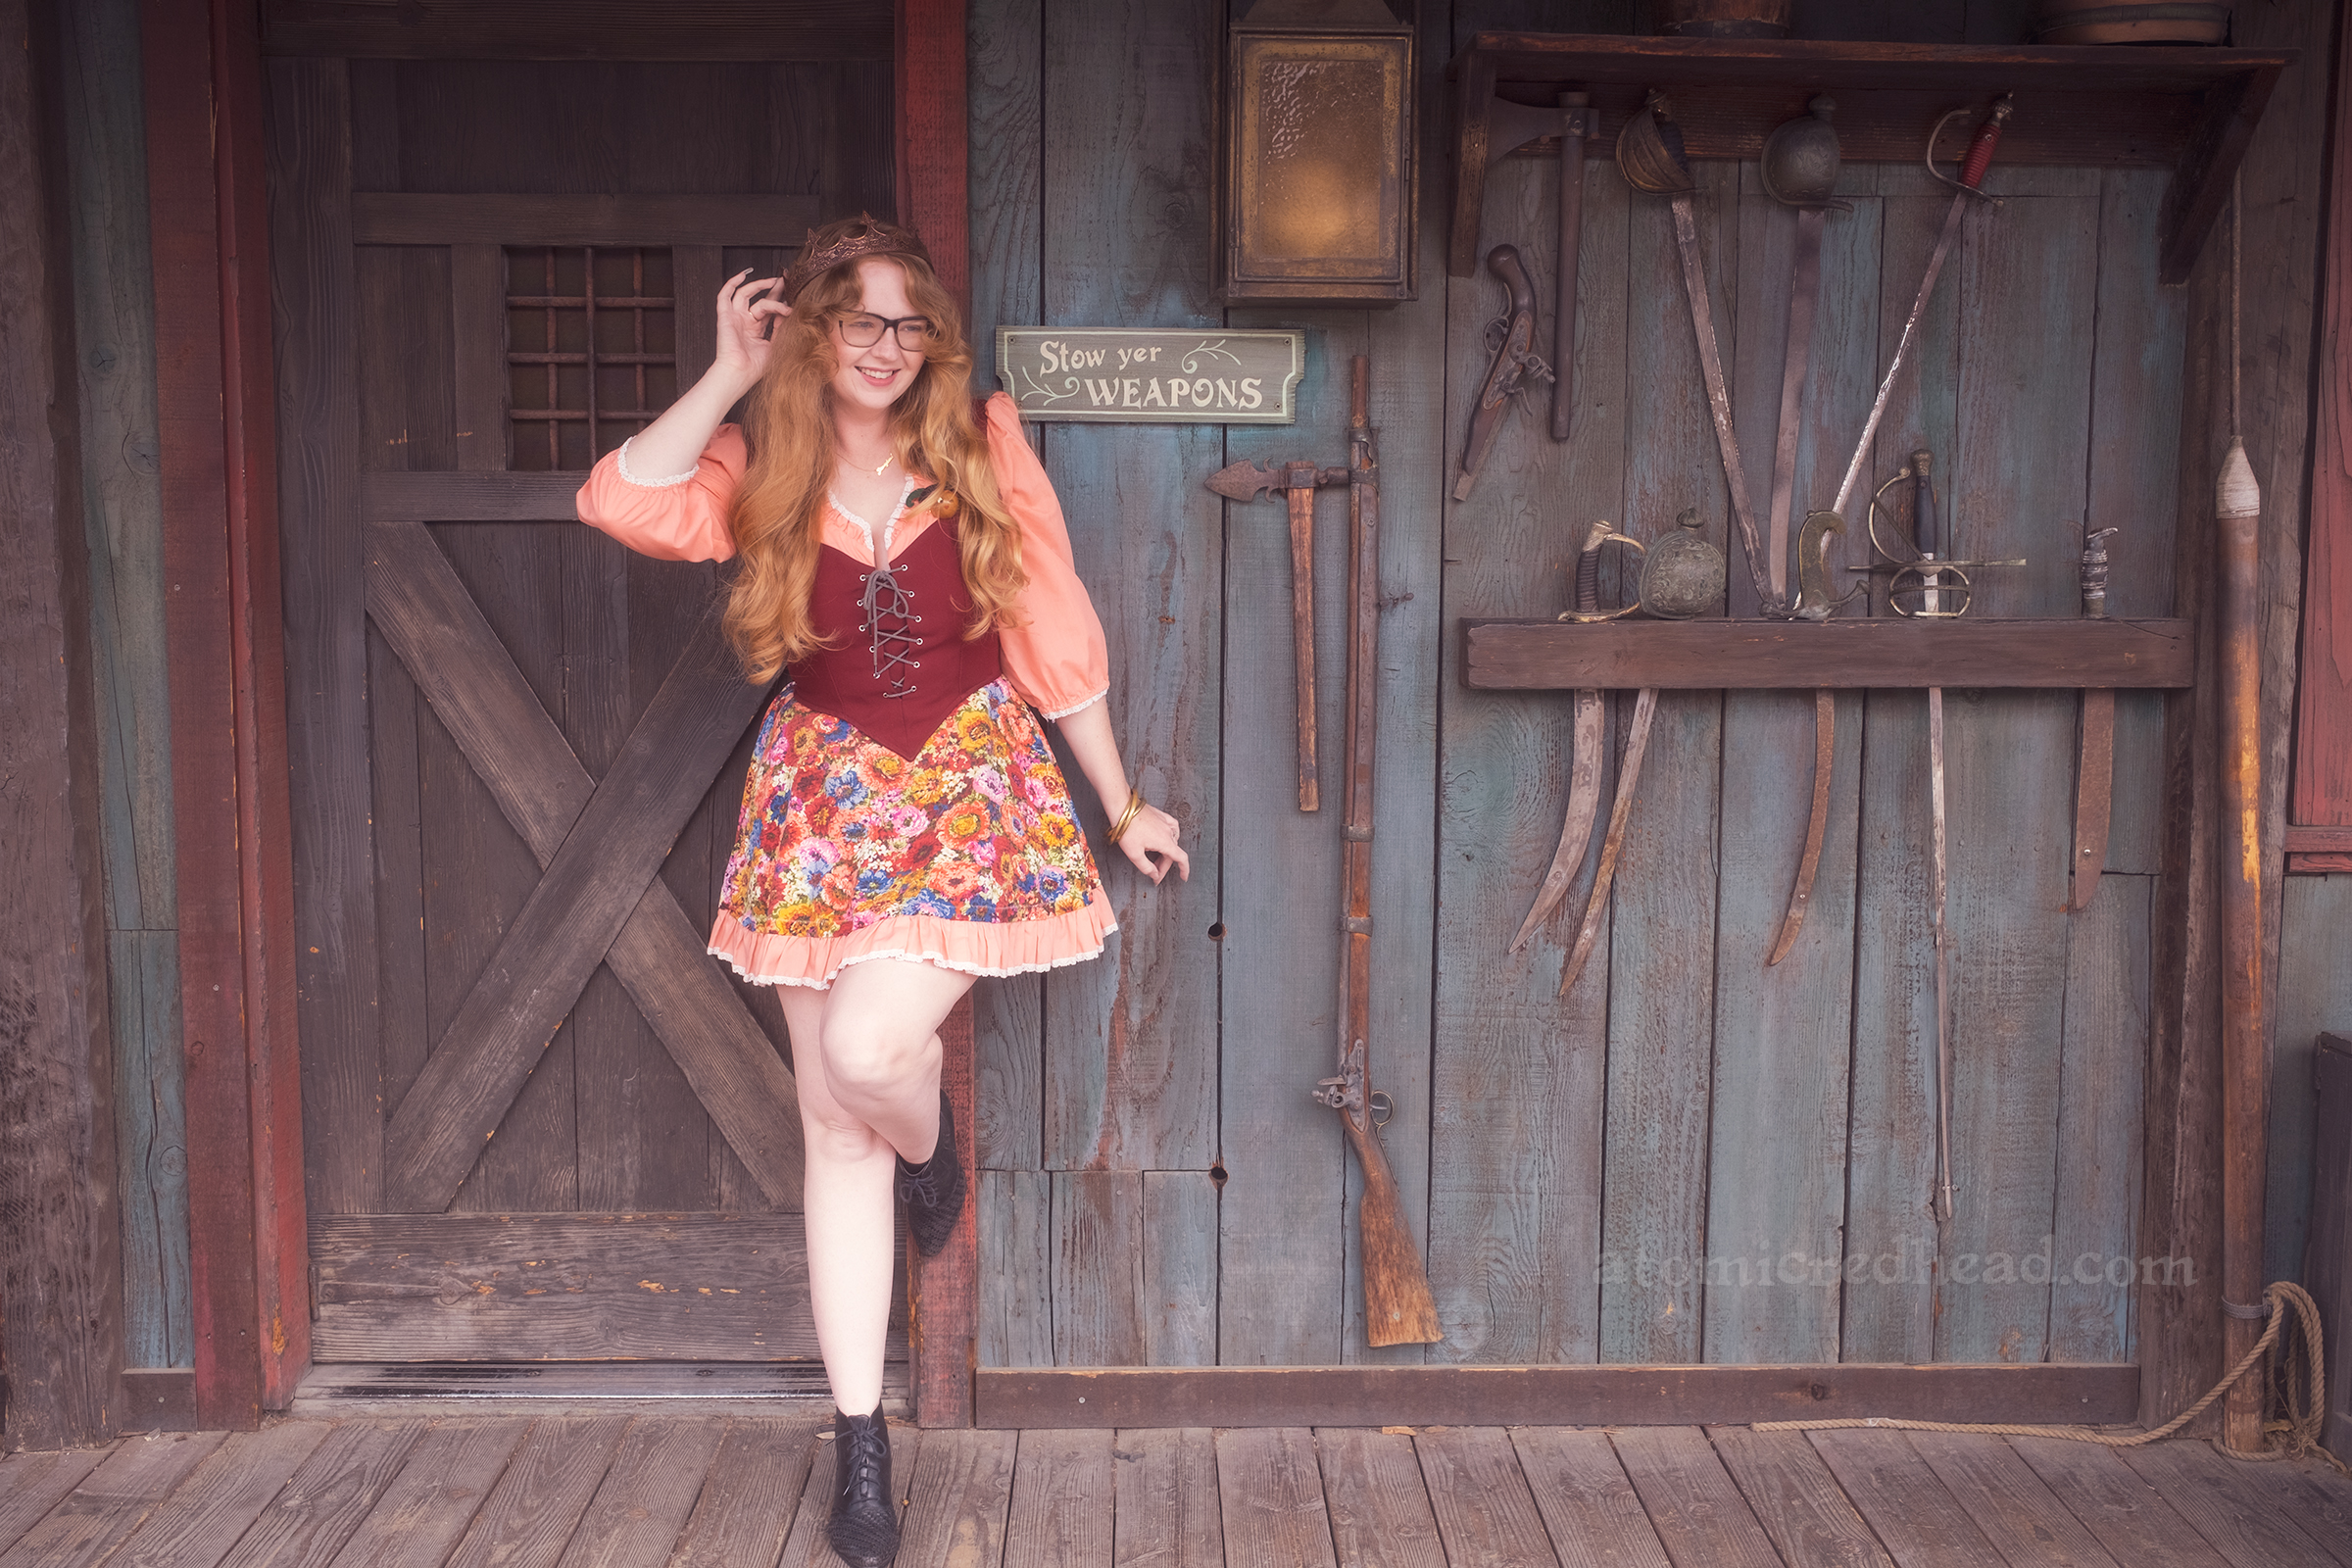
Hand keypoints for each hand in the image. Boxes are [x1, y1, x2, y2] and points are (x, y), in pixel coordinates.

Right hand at [710, 269, 788, 393]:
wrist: (740, 373)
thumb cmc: (755, 367)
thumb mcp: (776, 345)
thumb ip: (781, 328)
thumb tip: (789, 313)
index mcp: (756, 330)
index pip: (769, 310)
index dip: (780, 301)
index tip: (793, 296)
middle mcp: (745, 322)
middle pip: (759, 299)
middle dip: (773, 289)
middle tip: (785, 281)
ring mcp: (735, 318)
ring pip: (746, 294)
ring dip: (759, 285)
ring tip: (774, 281)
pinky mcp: (725, 316)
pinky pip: (724, 295)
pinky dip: (732, 283)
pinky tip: (743, 275)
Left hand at [1115, 803, 1188, 884]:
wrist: (1122, 807)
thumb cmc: (1127, 829)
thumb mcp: (1134, 854)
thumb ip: (1146, 867)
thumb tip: (1155, 874)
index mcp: (1165, 842)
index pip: (1181, 858)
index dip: (1184, 870)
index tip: (1183, 877)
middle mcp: (1168, 832)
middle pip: (1171, 853)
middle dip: (1163, 866)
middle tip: (1154, 874)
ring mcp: (1165, 822)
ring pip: (1171, 841)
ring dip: (1165, 853)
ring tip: (1154, 858)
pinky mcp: (1161, 816)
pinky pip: (1172, 827)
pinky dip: (1170, 836)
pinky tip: (1166, 838)